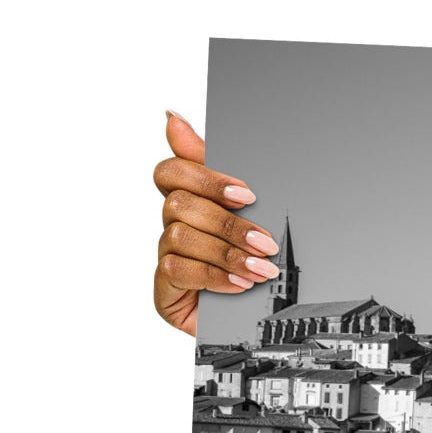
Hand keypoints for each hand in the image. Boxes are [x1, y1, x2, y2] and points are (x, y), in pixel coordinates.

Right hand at [152, 111, 278, 335]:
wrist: (267, 315)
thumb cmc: (258, 257)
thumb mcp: (253, 210)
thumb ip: (219, 165)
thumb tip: (171, 117)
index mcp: (192, 199)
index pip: (171, 171)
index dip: (205, 178)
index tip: (247, 194)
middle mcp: (173, 224)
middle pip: (179, 204)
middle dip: (228, 223)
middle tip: (266, 241)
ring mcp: (167, 256)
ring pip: (180, 236)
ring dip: (226, 252)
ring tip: (262, 269)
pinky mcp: (164, 289)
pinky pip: (177, 271)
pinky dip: (214, 276)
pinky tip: (241, 285)